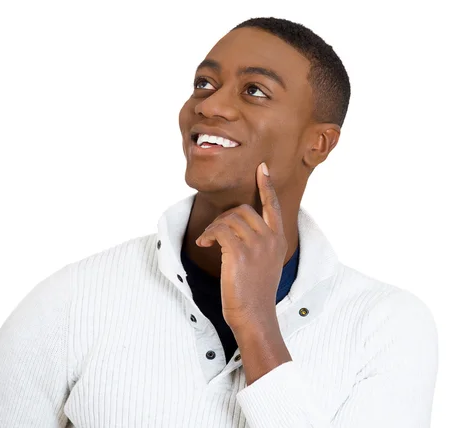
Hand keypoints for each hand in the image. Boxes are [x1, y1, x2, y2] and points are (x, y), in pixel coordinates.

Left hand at [195, 162, 287, 333]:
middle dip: (224, 217)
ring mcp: (257, 245)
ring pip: (229, 219)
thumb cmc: (255, 292)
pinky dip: (208, 234)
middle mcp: (270, 238)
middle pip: (243, 210)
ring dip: (214, 227)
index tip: (262, 168)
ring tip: (208, 241)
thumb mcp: (265, 263)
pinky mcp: (240, 252)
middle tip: (214, 233)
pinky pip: (219, 230)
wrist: (254, 315)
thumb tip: (236, 226)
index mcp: (278, 240)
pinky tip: (204, 243)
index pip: (273, 206)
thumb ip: (259, 242)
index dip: (266, 186)